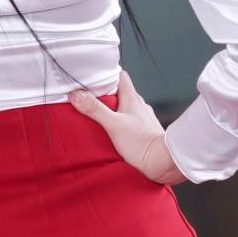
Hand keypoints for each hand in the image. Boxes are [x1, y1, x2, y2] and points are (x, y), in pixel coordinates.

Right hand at [66, 70, 186, 184]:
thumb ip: (94, 109)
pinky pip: (129, 121)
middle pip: (120, 92)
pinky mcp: (143, 131)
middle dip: (105, 95)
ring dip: (112, 110)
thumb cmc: (141, 142)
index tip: (93, 79)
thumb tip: (76, 95)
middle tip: (89, 100)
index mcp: (132, 97)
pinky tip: (111, 131)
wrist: (161, 162)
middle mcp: (139, 105)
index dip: (107, 75)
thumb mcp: (113, 124)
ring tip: (97, 117)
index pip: (120, 76)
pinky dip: (119, 122)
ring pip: (124, 107)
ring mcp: (142, 118)